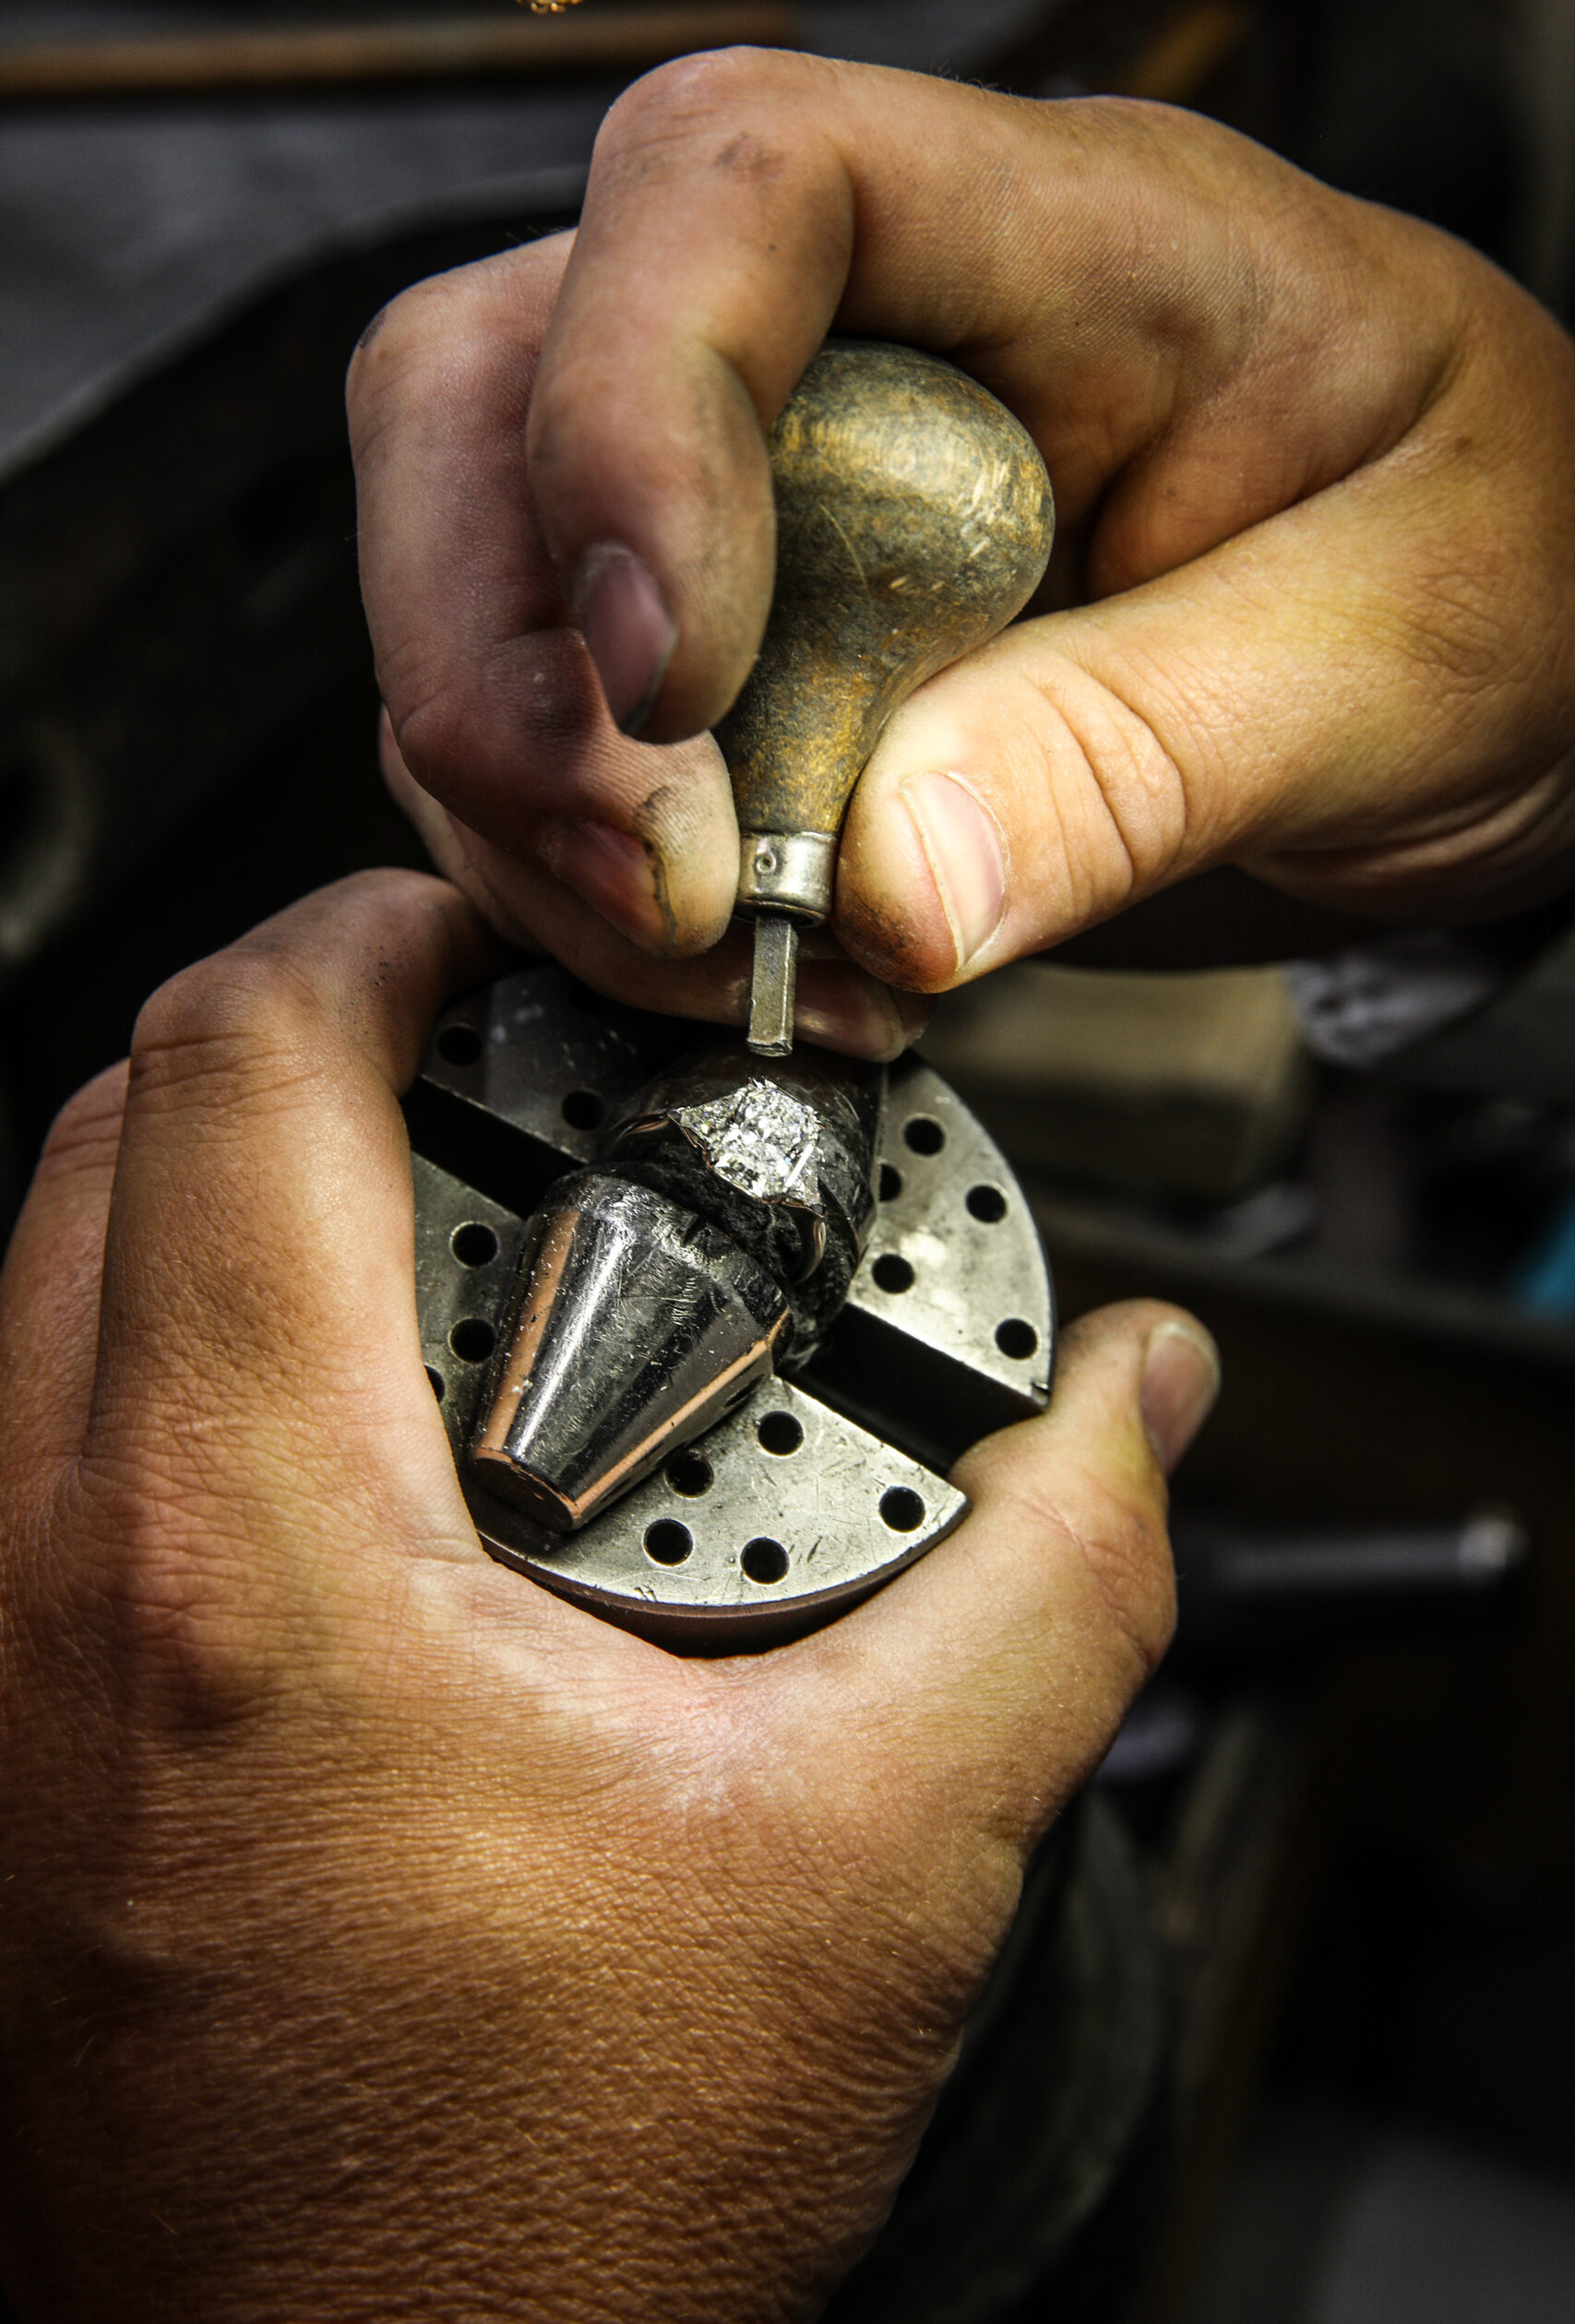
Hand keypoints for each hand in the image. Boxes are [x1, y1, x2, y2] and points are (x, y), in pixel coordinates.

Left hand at [0, 872, 1214, 2320]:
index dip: (385, 934)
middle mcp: (44, 1579)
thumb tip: (1134, 1411)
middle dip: (317, 1049)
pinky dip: (182, 1356)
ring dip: (241, 1202)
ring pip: (56, 1275)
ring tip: (454, 1269)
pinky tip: (366, 1466)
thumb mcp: (866, 1873)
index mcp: (240, 1558)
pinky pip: (38, 1430)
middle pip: (121, 1130)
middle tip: (502, 1099)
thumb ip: (1042, 1588)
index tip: (505, 955)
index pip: (241, 1063)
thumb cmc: (519, 2225)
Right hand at [349, 53, 1574, 1049]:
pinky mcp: (747, 661)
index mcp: (1062, 240)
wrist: (1506, 683)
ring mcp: (773, 499)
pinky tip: (741, 965)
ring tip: (730, 956)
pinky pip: (553, 745)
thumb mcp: (1392, 661)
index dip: (633, 413)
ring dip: (539, 815)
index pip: (735, 190)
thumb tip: (891, 885)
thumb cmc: (1499, 590)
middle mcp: (864, 341)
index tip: (676, 679)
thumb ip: (1146, 757)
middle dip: (509, 668)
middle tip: (653, 880)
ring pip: (479, 584)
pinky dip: (585, 885)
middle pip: (500, 387)